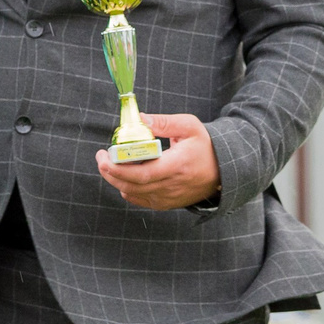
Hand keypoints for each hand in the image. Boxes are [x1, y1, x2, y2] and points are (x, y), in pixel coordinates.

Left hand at [95, 113, 220, 209]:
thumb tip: (140, 119)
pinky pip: (139, 199)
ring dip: (116, 180)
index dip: (119, 167)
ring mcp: (167, 198)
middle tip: (100, 158)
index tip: (105, 155)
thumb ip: (165, 122)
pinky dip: (127, 188)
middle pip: (132, 185)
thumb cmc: (205, 146)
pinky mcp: (165, 204)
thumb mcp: (190, 126)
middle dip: (110, 173)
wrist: (222, 171)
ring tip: (109, 164)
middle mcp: (171, 186)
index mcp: (177, 165)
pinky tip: (123, 176)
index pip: (143, 173)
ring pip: (132, 194)